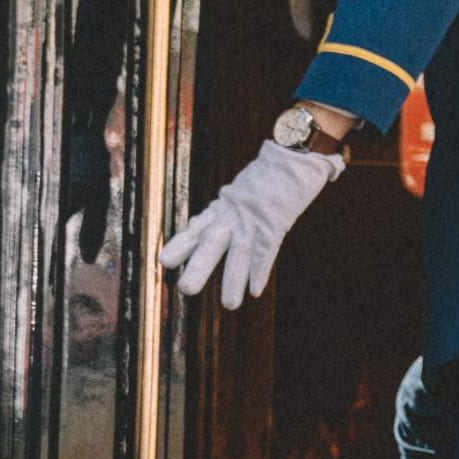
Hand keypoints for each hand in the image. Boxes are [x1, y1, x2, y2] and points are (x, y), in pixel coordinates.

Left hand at [158, 140, 344, 304]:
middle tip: (185, 290)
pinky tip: (256, 291)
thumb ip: (228, 208)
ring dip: (234, 280)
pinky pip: (267, 250)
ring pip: (239, 252)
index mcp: (223, 205)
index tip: (165, 260)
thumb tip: (212, 224)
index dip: (182, 244)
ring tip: (230, 305)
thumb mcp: (241, 189)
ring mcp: (254, 218)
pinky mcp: (276, 221)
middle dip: (200, 267)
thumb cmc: (269, 173)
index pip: (197, 227)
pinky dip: (260, 270)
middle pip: (212, 242)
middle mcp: (232, 213)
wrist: (292, 152)